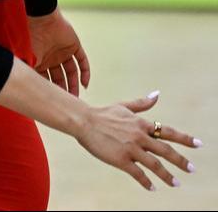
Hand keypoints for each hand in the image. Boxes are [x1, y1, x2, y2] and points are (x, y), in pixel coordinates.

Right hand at [29, 8, 90, 95]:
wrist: (41, 19)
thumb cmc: (31, 37)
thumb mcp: (28, 59)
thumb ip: (28, 73)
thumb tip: (26, 90)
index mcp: (40, 61)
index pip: (47, 79)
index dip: (50, 90)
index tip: (54, 102)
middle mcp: (52, 58)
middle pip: (60, 78)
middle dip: (63, 90)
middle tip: (68, 103)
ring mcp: (64, 52)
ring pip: (72, 72)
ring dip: (74, 84)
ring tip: (77, 97)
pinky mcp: (74, 46)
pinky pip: (82, 61)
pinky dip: (85, 72)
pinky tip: (85, 83)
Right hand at [76, 91, 199, 190]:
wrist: (82, 121)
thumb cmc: (101, 113)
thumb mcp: (123, 107)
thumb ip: (141, 104)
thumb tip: (157, 94)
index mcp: (141, 124)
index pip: (168, 132)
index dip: (184, 138)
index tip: (199, 144)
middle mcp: (139, 136)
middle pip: (166, 151)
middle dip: (180, 161)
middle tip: (191, 170)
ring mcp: (131, 149)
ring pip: (155, 165)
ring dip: (167, 176)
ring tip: (176, 184)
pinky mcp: (121, 159)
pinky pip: (138, 174)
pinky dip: (147, 182)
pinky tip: (152, 188)